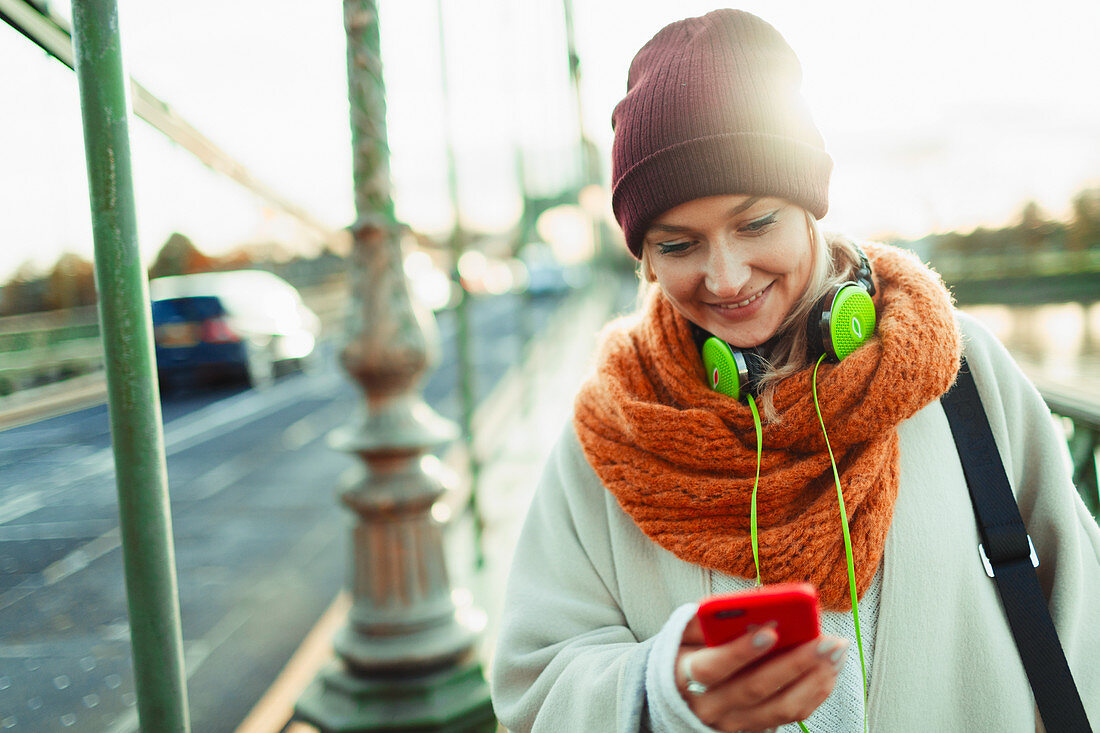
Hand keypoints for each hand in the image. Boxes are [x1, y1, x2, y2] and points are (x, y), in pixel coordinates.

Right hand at [674, 615, 847, 731]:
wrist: (679, 693)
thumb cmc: (685, 653)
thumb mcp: (681, 632)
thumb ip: (704, 620)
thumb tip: (740, 608)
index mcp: (683, 677)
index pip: (712, 668)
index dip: (741, 651)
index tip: (770, 630)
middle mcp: (709, 706)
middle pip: (755, 688)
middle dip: (794, 662)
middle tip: (824, 640)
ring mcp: (733, 722)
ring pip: (780, 707)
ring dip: (814, 679)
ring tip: (835, 651)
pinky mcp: (755, 727)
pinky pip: (790, 715)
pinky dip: (814, 692)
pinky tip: (829, 668)